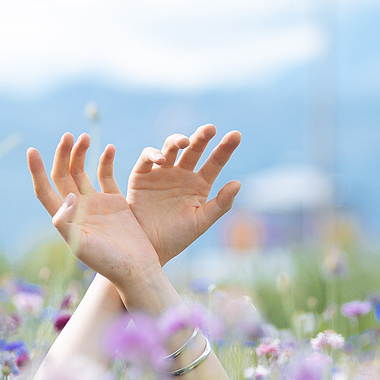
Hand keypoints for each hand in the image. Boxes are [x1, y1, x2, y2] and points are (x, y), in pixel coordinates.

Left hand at [28, 133, 160, 288]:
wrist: (136, 269)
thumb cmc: (108, 263)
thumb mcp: (83, 246)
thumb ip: (68, 223)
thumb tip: (66, 197)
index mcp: (65, 219)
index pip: (45, 190)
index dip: (36, 171)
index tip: (32, 150)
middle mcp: (77, 208)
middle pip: (63, 175)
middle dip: (62, 154)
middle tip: (68, 136)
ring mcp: (96, 203)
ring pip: (81, 171)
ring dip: (80, 153)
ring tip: (83, 136)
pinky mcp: (115, 201)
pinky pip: (107, 175)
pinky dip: (106, 160)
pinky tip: (109, 148)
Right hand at [126, 124, 241, 262]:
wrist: (148, 250)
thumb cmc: (177, 238)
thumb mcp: (201, 222)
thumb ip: (220, 204)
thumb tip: (238, 183)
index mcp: (200, 184)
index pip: (215, 161)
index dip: (225, 148)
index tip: (236, 135)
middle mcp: (182, 174)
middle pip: (194, 149)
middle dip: (201, 137)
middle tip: (210, 129)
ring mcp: (162, 173)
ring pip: (170, 149)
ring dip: (176, 141)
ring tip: (184, 142)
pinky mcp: (141, 177)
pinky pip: (146, 160)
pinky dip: (151, 154)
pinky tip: (160, 158)